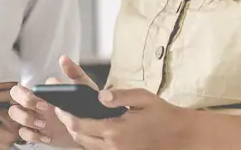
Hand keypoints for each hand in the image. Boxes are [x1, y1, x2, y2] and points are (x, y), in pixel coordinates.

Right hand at [9, 55, 96, 146]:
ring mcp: (32, 118)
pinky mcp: (36, 132)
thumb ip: (73, 71)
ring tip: (43, 124)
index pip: (21, 89)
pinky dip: (33, 135)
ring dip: (26, 120)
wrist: (90, 126)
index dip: (29, 96)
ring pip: (15, 115)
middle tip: (42, 109)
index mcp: (39, 92)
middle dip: (24, 104)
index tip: (45, 102)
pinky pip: (23, 133)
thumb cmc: (83, 103)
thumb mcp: (82, 86)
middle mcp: (32, 104)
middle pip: (14, 99)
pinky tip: (46, 136)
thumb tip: (63, 58)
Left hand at [56, 88, 191, 149]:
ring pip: (87, 146)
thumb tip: (99, 95)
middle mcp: (113, 146)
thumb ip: (120, 96)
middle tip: (63, 111)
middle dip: (68, 124)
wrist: (180, 136)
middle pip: (79, 138)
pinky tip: (90, 129)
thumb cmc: (162, 114)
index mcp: (116, 130)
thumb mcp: (143, 98)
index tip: (59, 107)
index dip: (66, 116)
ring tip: (73, 119)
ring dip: (78, 134)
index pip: (80, 125)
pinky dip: (90, 141)